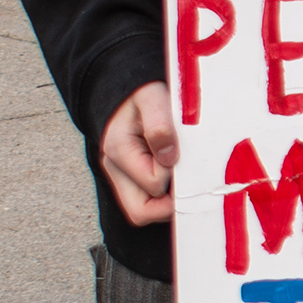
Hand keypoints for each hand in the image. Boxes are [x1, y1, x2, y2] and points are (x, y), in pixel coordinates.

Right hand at [98, 82, 176, 227]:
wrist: (128, 91)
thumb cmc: (142, 93)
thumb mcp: (152, 97)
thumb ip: (159, 125)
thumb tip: (169, 158)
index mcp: (118, 149)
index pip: (154, 182)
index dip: (174, 172)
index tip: (183, 154)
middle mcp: (114, 168)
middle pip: (140, 211)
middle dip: (169, 201)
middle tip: (187, 178)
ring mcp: (120, 177)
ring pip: (143, 211)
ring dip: (167, 200)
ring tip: (181, 174)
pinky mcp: (129, 180)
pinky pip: (147, 204)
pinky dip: (164, 197)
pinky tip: (176, 177)